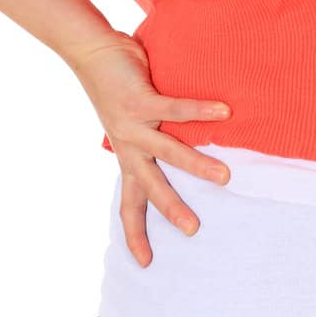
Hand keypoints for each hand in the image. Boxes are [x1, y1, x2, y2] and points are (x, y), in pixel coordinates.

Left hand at [67, 30, 231, 267]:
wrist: (90, 53)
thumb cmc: (118, 86)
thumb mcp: (134, 122)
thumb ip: (155, 137)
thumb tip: (189, 147)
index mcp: (127, 156)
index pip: (130, 203)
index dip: (135, 234)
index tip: (145, 263)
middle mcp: (129, 146)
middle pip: (150, 186)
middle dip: (171, 209)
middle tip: (194, 230)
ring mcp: (133, 124)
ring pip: (168, 151)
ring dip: (196, 165)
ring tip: (225, 177)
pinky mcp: (139, 100)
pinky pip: (175, 108)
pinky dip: (200, 110)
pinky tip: (224, 111)